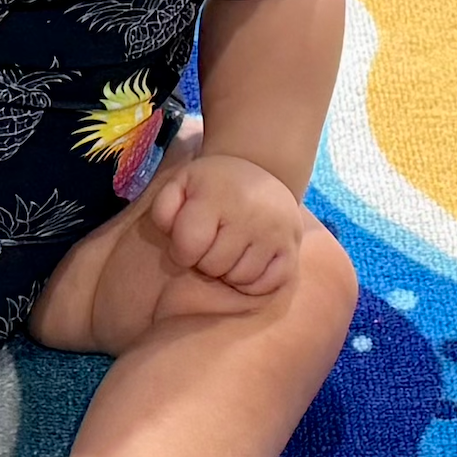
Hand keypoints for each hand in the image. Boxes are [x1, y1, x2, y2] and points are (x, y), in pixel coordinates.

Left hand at [148, 153, 302, 294]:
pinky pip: (266, 286)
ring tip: (229, 250)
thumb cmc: (212, 184)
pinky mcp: (292, 250)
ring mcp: (275, 233)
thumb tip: (172, 237)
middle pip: (213, 266)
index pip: (188, 246)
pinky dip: (252, 283)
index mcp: (217, 196)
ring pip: (240, 279)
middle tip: (211, 243)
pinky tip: (247, 261)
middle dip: (205, 261)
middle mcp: (250, 214)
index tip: (187, 240)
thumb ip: (164, 210)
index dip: (180, 250)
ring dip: (228, 272)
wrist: (261, 169)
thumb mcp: (181, 184)